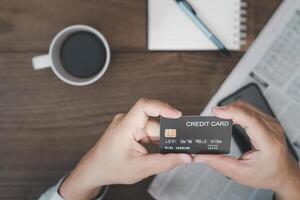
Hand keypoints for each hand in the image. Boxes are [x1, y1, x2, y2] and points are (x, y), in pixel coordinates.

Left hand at [60, 99, 191, 199]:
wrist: (95, 169)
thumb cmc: (111, 168)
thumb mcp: (141, 168)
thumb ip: (166, 162)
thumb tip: (184, 157)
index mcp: (125, 127)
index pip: (144, 106)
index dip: (162, 107)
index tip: (177, 115)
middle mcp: (126, 121)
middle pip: (154, 123)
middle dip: (166, 137)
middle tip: (177, 150)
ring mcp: (128, 124)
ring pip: (153, 129)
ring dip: (159, 141)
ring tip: (156, 155)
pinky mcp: (130, 128)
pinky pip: (148, 131)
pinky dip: (154, 141)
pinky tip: (152, 152)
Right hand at [194, 101, 299, 199]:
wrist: (284, 175)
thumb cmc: (266, 175)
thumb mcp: (240, 174)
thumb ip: (218, 164)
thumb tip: (200, 156)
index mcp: (268, 143)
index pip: (250, 119)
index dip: (231, 112)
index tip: (216, 111)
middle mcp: (272, 129)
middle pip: (246, 109)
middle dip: (227, 109)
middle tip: (213, 116)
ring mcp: (271, 123)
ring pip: (248, 106)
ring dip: (231, 108)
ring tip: (219, 116)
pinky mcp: (268, 121)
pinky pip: (250, 109)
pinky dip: (236, 110)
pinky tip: (229, 116)